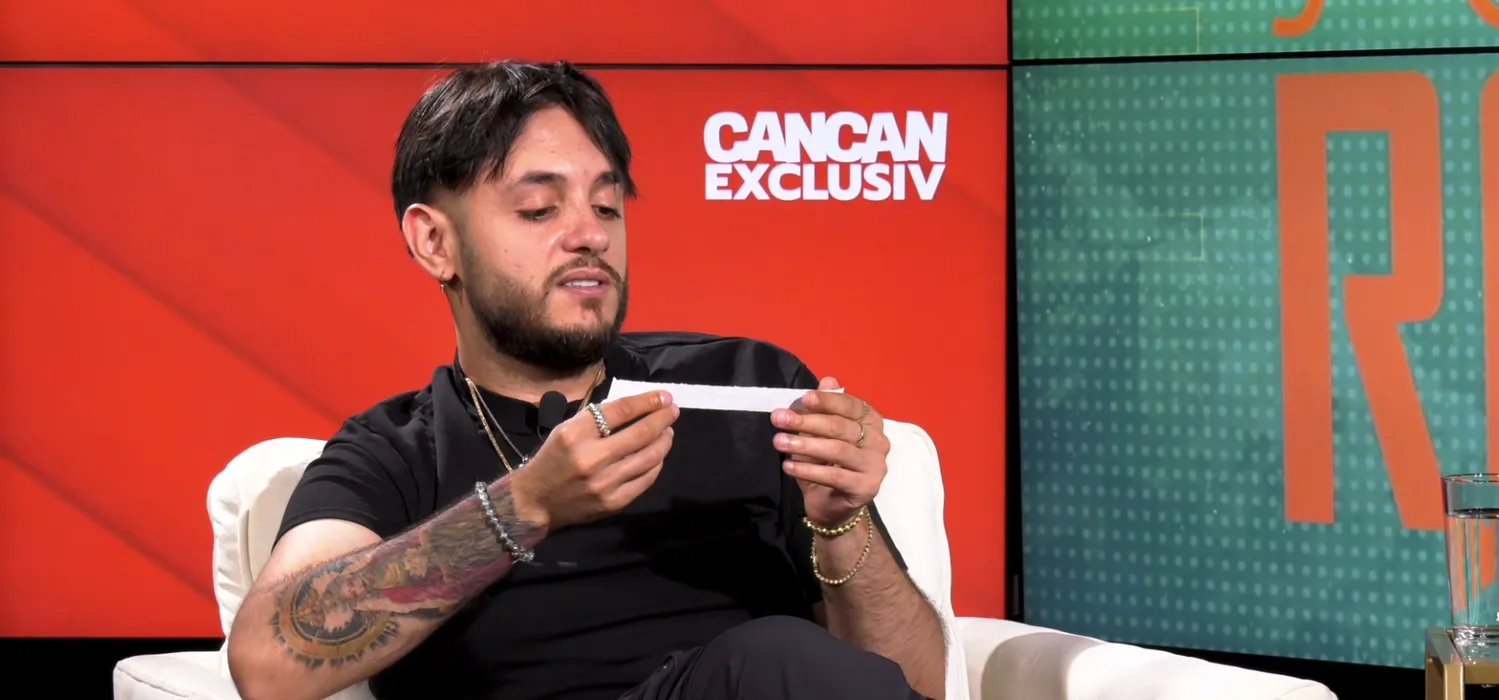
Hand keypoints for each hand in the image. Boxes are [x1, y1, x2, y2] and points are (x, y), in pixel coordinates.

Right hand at [509, 390, 678, 529]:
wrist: (535, 501)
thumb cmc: (553, 459)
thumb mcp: (566, 429)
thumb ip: (597, 418)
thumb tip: (638, 407)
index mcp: (575, 434)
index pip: (621, 411)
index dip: (647, 402)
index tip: (664, 397)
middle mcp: (591, 458)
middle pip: (641, 433)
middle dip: (663, 418)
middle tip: (672, 410)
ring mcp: (604, 483)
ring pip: (649, 457)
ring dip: (664, 441)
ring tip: (668, 432)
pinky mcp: (613, 503)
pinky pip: (645, 480)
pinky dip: (656, 464)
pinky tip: (657, 455)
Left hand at [770, 377, 888, 526]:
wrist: (833, 506)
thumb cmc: (827, 464)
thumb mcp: (820, 433)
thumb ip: (824, 408)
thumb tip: (827, 380)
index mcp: (871, 421)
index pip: (851, 405)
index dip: (827, 401)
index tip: (803, 399)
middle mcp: (879, 441)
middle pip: (840, 427)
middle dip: (806, 422)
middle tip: (778, 419)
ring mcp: (875, 465)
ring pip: (837, 450)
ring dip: (804, 445)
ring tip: (779, 442)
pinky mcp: (867, 487)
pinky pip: (834, 476)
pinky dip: (809, 470)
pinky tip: (788, 467)